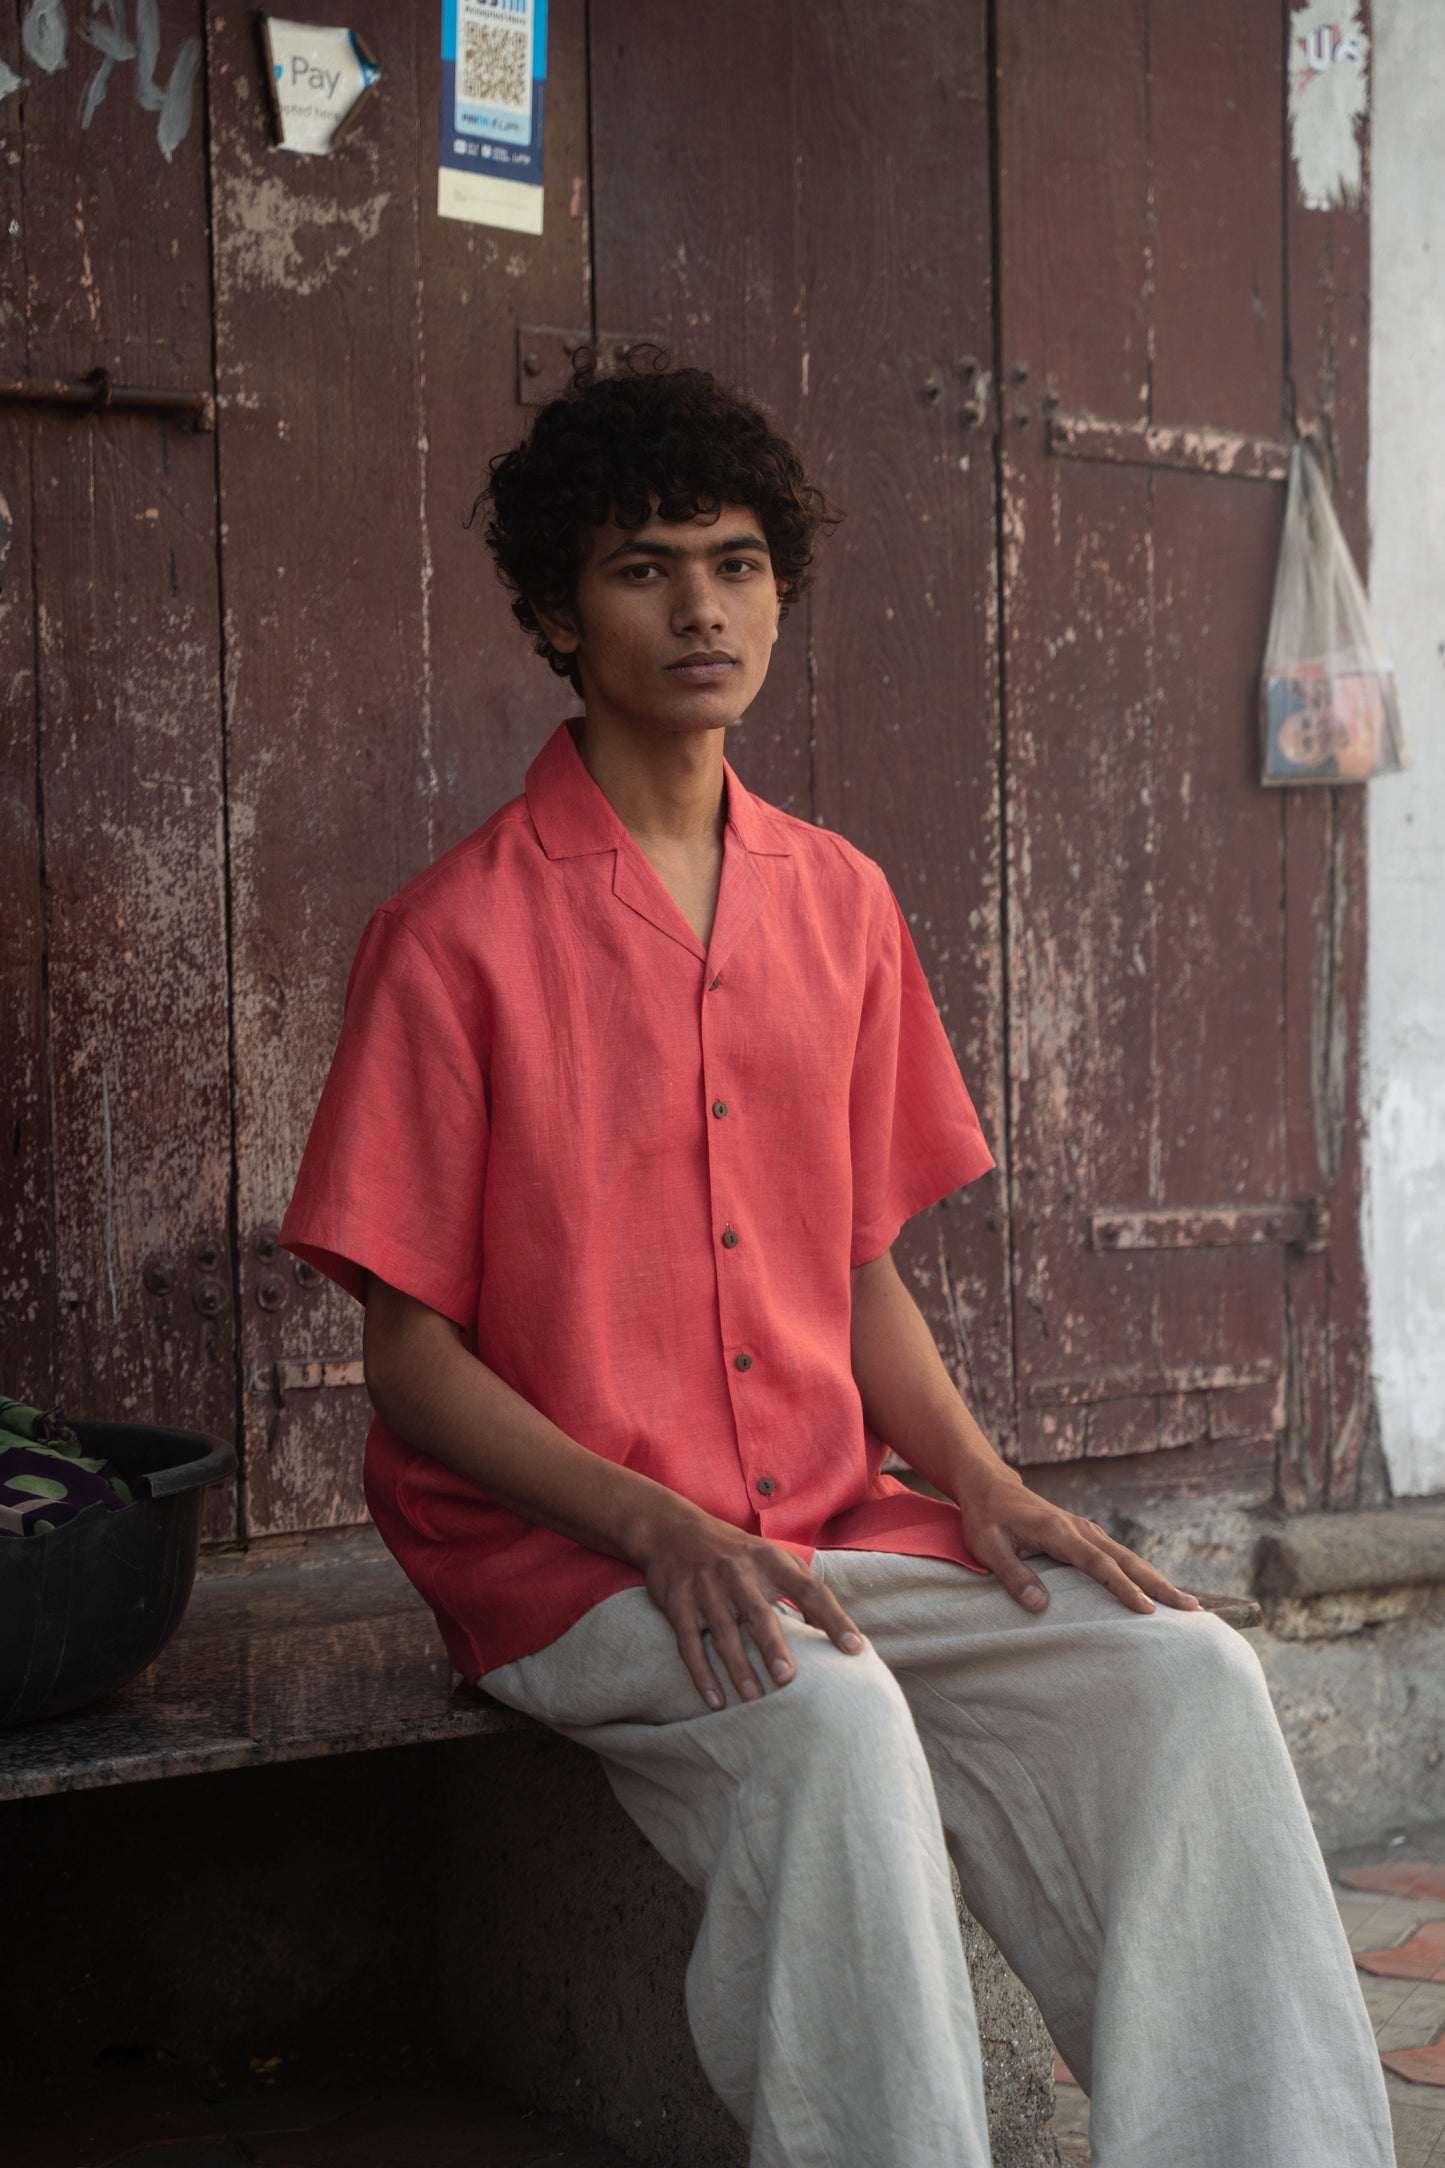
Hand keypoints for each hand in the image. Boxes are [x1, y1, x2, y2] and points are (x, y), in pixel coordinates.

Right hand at [636, 1507, 864, 1710]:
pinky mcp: (679, 1605)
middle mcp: (738, 1573)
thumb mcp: (771, 1556)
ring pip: (724, 1633)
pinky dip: (701, 1674)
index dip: (833, 1618)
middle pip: (758, 1613)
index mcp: (770, 1561)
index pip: (809, 1590)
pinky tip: (715, 1700)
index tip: (854, 1648)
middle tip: (786, 1678)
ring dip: (738, 1667)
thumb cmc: (736, 1552)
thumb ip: (803, 1588)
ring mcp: (706, 1589)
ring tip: (754, 1698)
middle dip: (772, 1646)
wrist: (672, 1530)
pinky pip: (689, 1644)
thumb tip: (835, 1631)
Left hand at [956, 1469, 1201, 1615]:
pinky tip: (1156, 1589)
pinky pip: (1118, 1556)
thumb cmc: (986, 1517)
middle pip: (1125, 1559)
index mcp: (1057, 1530)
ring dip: (1157, 1579)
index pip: (1096, 1563)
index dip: (1122, 1587)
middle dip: (1159, 1585)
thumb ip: (1012, 1575)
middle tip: (1192, 1608)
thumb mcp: (987, 1546)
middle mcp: (1079, 1528)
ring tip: (1188, 1603)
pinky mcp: (1085, 1535)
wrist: (990, 1486)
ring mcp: (1085, 1530)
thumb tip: (1041, 1606)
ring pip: (1128, 1557)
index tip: (1146, 1610)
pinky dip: (1141, 1572)